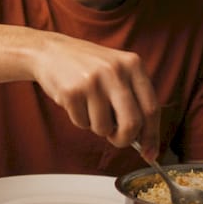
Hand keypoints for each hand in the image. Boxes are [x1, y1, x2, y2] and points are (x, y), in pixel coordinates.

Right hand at [29, 34, 160, 153]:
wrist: (50, 51)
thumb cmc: (87, 66)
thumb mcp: (117, 70)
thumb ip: (133, 98)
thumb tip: (144, 139)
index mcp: (133, 65)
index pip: (151, 108)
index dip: (152, 135)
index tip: (150, 152)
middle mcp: (115, 71)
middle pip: (132, 123)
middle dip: (124, 139)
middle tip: (115, 139)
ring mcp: (93, 81)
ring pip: (104, 128)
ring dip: (96, 127)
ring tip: (89, 108)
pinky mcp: (72, 92)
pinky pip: (82, 124)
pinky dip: (79, 120)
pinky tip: (75, 102)